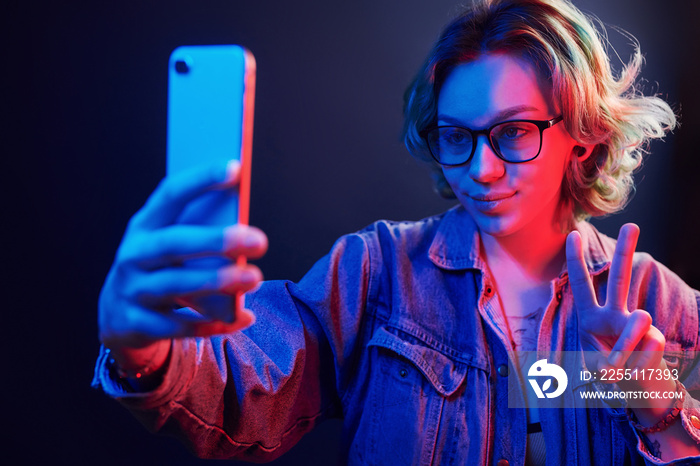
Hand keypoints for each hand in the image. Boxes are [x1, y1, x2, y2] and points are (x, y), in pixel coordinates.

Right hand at [98, 161, 267, 351]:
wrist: (119, 314)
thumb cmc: (161, 267)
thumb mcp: (170, 244)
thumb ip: (199, 231)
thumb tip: (245, 229)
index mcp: (144, 224)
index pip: (171, 194)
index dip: (201, 180)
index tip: (235, 168)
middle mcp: (133, 255)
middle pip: (175, 244)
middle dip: (217, 241)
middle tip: (259, 240)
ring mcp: (131, 290)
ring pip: (176, 285)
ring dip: (218, 282)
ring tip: (255, 278)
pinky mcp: (135, 324)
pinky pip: (178, 326)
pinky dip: (212, 323)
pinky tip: (243, 317)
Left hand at [566, 224, 666, 391]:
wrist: (638, 393)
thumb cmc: (612, 374)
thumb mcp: (598, 366)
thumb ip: (609, 355)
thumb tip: (640, 341)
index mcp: (591, 317)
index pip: (583, 285)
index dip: (576, 261)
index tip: (572, 233)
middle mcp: (615, 314)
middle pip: (621, 278)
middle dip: (626, 251)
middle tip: (633, 224)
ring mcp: (637, 325)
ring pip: (637, 321)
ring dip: (623, 350)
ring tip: (616, 368)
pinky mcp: (656, 338)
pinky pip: (647, 347)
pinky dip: (636, 365)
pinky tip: (635, 372)